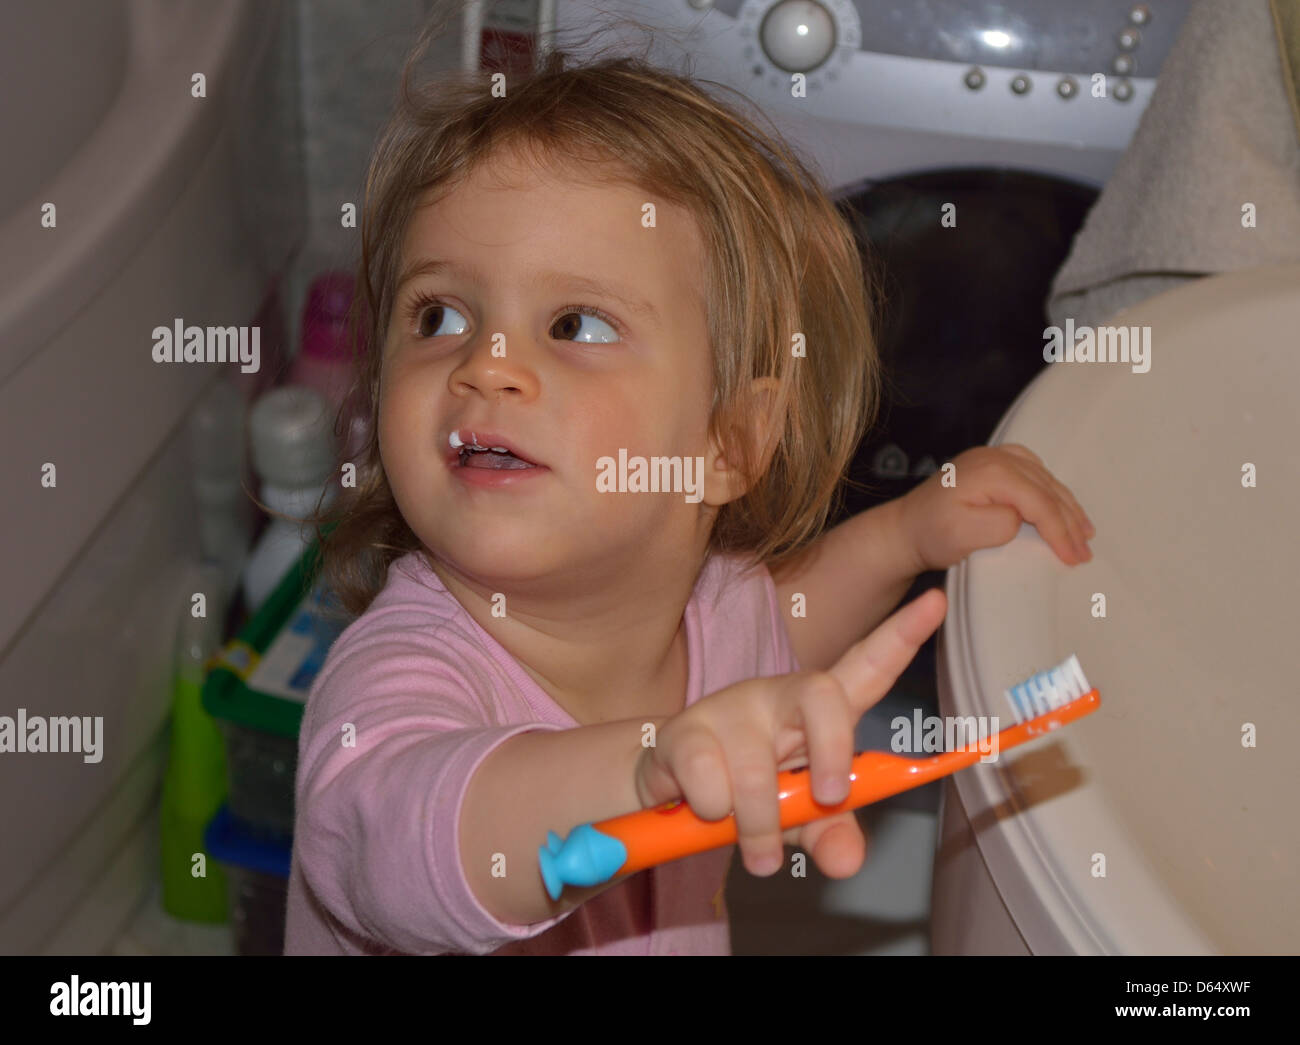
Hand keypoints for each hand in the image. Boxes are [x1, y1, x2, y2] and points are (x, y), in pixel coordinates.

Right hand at [633, 588, 946, 879]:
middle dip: (833, 750)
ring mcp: (730, 708)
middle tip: (828, 799)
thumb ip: (830, 834)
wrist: (670, 796)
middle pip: (823, 695)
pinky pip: (709, 782)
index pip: (866, 666)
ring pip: (758, 773)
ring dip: (757, 825)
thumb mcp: (800, 820)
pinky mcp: (684, 731)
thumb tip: (847, 859)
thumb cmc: (749, 794)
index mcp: (817, 711)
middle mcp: (777, 695)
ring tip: (756, 850)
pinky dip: (712, 814)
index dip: (901, 635)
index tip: (936, 602)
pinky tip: (700, 809)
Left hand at [898, 444, 1095, 571]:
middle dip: (1070, 522)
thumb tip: (1022, 518)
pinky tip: (1062, 505)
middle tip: (1085, 552)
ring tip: (1084, 532)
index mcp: (991, 472)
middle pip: (1047, 490)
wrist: (905, 529)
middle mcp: (995, 457)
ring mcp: (994, 458)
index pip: (1040, 501)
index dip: (1061, 531)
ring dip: (1066, 506)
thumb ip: (998, 524)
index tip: (1074, 557)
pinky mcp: (992, 465)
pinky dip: (1052, 492)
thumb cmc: (928, 534)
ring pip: (1045, 480)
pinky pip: (1034, 474)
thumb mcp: (960, 536)